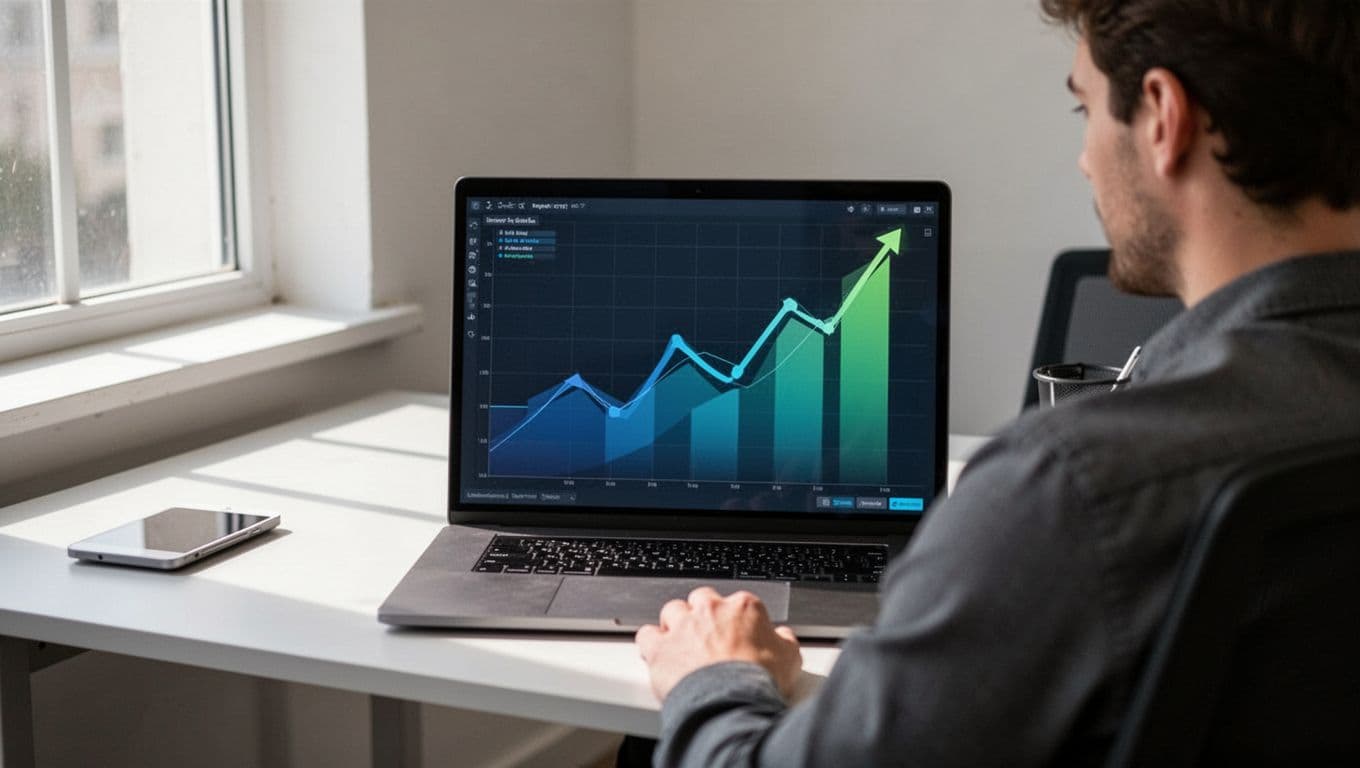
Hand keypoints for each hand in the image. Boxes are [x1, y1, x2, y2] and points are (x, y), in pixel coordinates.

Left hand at [635, 586, 801, 701]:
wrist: (732, 703)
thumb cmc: (759, 681)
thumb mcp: (790, 659)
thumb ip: (785, 641)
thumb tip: (784, 637)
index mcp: (743, 608)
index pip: (737, 602)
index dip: (735, 619)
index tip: (736, 633)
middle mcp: (710, 610)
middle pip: (701, 599)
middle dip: (703, 614)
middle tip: (708, 637)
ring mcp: (682, 627)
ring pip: (672, 611)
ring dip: (675, 625)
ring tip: (682, 645)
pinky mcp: (660, 647)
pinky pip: (647, 634)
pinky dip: (651, 642)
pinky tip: (657, 653)